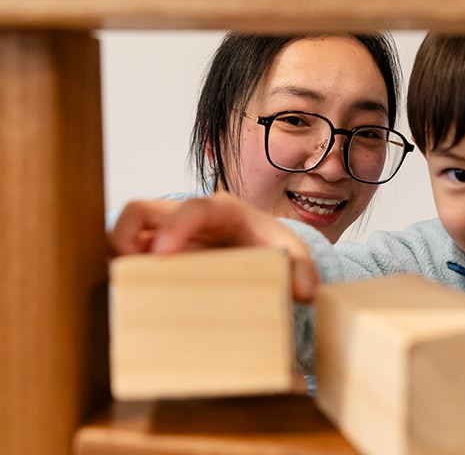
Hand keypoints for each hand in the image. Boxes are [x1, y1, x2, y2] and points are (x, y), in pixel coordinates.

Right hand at [109, 192, 318, 302]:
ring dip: (118, 257)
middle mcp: (188, 217)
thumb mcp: (294, 257)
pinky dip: (123, 271)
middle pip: (141, 212)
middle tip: (129, 274)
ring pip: (126, 233)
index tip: (162, 254)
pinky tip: (132, 295)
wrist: (267, 258)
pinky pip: (127, 255)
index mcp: (224, 212)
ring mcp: (168, 234)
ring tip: (127, 288)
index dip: (175, 227)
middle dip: (126, 239)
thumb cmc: (275, 251)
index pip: (194, 209)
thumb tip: (304, 292)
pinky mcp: (157, 253)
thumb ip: (303, 271)